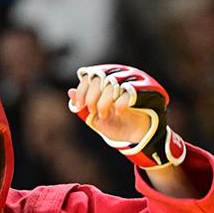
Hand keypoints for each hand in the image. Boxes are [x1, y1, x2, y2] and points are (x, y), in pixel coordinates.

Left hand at [69, 64, 186, 168]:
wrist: (137, 137)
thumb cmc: (116, 124)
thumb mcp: (95, 118)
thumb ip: (83, 106)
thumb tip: (70, 92)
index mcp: (105, 82)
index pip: (88, 76)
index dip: (81, 90)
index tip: (79, 105)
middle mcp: (117, 78)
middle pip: (98, 78)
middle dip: (91, 97)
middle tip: (93, 111)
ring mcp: (130, 83)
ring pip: (110, 84)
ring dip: (103, 101)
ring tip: (104, 114)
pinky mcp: (143, 92)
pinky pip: (127, 92)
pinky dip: (119, 104)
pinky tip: (118, 113)